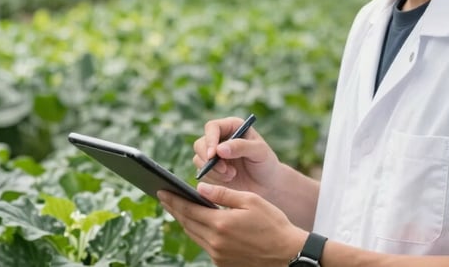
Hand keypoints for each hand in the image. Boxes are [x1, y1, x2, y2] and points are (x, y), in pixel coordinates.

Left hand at [158, 183, 305, 266]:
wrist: (287, 254)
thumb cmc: (273, 224)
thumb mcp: (250, 201)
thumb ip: (223, 194)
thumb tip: (200, 188)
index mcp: (220, 224)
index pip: (188, 209)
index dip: (173, 200)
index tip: (161, 191)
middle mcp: (215, 242)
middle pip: (187, 223)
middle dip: (175, 209)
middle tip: (165, 198)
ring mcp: (218, 256)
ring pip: (194, 236)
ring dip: (185, 221)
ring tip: (180, 209)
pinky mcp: (223, 264)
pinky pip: (205, 246)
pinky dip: (199, 233)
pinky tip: (200, 224)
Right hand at [194, 117, 281, 199]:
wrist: (267, 185)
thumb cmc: (265, 163)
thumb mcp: (259, 152)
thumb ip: (241, 147)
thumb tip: (219, 149)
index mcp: (232, 127)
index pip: (212, 127)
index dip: (210, 139)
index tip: (213, 155)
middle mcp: (219, 138)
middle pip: (200, 143)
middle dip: (208, 158)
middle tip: (224, 169)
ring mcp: (213, 155)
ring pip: (199, 159)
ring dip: (213, 170)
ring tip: (232, 175)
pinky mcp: (210, 170)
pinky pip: (202, 173)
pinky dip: (213, 178)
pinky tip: (229, 179)